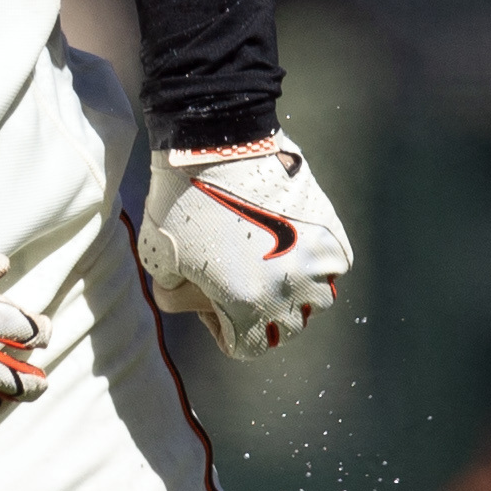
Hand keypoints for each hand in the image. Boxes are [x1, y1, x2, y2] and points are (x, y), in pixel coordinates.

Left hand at [139, 134, 353, 354]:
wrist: (216, 143)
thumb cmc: (180, 200)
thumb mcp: (157, 259)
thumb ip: (175, 295)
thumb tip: (195, 302)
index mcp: (244, 304)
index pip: (248, 348)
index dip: (226, 330)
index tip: (214, 303)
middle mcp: (286, 291)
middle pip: (285, 329)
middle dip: (261, 315)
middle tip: (241, 284)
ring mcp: (314, 262)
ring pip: (315, 301)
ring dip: (294, 293)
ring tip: (269, 265)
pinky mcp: (330, 233)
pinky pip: (333, 267)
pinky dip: (316, 265)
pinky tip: (290, 246)